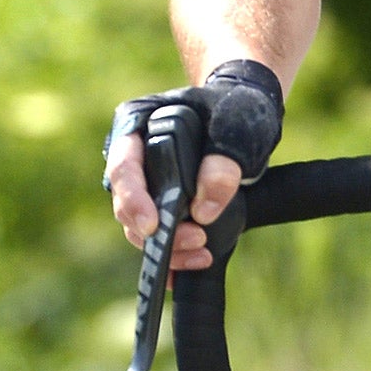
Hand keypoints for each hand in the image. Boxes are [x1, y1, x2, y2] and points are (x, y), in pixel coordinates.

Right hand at [105, 61, 283, 269]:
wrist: (246, 111)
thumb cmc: (237, 107)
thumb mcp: (238, 123)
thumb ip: (223, 161)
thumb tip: (204, 211)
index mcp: (138, 122)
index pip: (124, 165)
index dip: (133, 199)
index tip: (153, 225)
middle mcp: (132, 154)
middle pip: (128, 202)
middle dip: (157, 231)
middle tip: (195, 240)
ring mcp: (143, 180)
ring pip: (140, 224)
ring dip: (168, 246)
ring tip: (201, 254)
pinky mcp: (159, 202)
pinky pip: (159, 232)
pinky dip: (175, 251)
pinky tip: (193, 264)